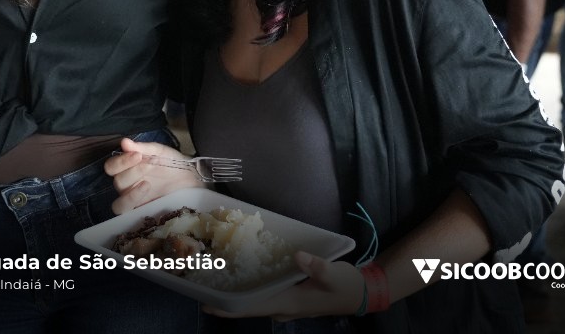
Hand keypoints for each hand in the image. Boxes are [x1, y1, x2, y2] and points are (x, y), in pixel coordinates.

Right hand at [104, 138, 202, 213]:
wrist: (193, 179)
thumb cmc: (174, 164)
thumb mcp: (161, 152)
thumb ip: (143, 148)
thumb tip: (124, 142)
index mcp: (129, 169)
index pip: (111, 167)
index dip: (120, 161)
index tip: (137, 155)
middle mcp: (128, 186)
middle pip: (117, 181)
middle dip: (132, 171)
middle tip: (150, 165)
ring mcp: (134, 201)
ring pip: (118, 201)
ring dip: (130, 191)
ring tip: (147, 182)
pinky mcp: (141, 212)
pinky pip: (127, 212)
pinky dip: (132, 200)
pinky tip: (146, 190)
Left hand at [204, 253, 362, 320]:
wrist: (361, 294)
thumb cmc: (346, 286)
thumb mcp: (334, 274)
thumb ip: (316, 266)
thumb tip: (298, 256)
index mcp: (290, 303)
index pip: (253, 309)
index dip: (229, 308)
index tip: (207, 304)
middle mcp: (284, 307)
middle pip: (249, 308)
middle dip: (226, 301)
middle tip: (203, 288)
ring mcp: (287, 305)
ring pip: (256, 303)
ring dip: (237, 296)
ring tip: (216, 281)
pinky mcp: (290, 298)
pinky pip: (265, 296)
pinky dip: (251, 290)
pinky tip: (242, 277)